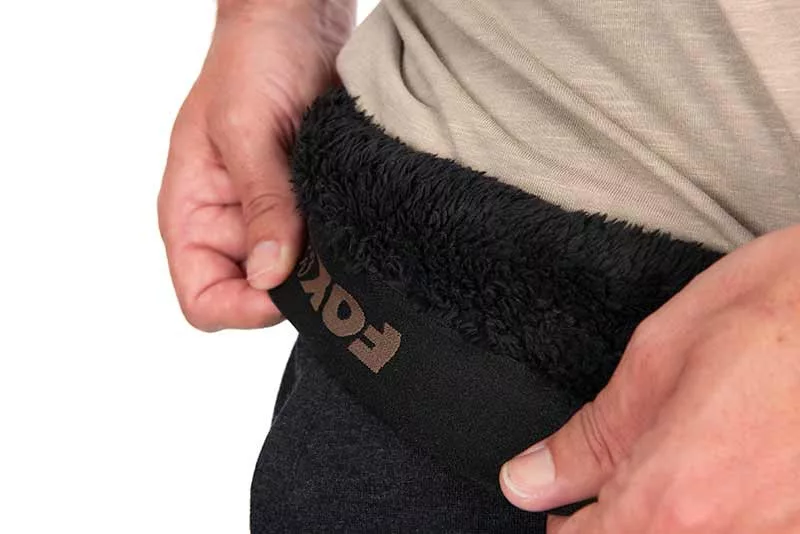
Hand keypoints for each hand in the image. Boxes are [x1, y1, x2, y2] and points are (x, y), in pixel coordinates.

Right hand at [158, 0, 353, 330]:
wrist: (298, 21)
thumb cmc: (252, 58)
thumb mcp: (246, 130)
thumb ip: (261, 204)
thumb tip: (270, 276)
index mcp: (191, 213)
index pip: (203, 299)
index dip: (243, 308)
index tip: (287, 289)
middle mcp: (228, 225)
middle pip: (254, 295)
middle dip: (292, 287)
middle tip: (330, 261)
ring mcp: (269, 216)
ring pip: (294, 275)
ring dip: (320, 265)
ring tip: (342, 232)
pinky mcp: (305, 203)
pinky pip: (321, 246)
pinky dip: (338, 243)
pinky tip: (354, 221)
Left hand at [500, 223, 799, 532]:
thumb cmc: (784, 311)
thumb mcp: (660, 358)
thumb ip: (591, 438)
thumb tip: (530, 480)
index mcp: (675, 499)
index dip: (567, 525)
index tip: (563, 505)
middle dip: (621, 523)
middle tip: (617, 484)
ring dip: (676, 517)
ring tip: (685, 458)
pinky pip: (752, 529)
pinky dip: (726, 511)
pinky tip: (733, 465)